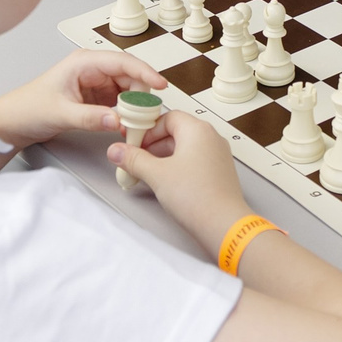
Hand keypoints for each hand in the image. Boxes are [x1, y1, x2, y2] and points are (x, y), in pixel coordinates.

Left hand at [0, 49, 167, 150]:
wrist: (12, 123)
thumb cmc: (28, 108)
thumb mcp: (61, 113)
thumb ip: (91, 118)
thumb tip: (117, 119)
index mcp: (83, 62)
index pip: (122, 62)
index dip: (144, 72)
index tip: (160, 84)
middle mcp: (92, 70)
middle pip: (129, 77)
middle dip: (141, 95)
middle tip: (146, 115)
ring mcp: (95, 85)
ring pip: (127, 92)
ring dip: (134, 107)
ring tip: (137, 123)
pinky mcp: (95, 99)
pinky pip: (119, 104)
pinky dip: (125, 114)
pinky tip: (127, 125)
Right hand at [114, 111, 249, 249]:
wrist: (223, 225)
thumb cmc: (199, 197)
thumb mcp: (156, 174)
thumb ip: (133, 159)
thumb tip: (118, 151)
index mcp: (198, 130)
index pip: (168, 117)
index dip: (147, 129)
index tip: (133, 141)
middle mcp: (211, 138)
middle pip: (176, 132)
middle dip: (152, 145)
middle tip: (136, 158)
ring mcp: (217, 156)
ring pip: (184, 148)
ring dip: (163, 158)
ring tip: (147, 173)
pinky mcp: (218, 173)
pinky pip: (194, 162)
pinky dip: (177, 167)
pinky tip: (165, 183)